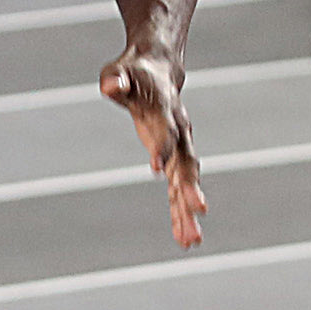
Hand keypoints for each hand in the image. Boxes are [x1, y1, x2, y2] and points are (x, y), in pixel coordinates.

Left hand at [99, 43, 204, 247]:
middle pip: (187, 162)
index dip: (162, 147)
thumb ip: (116, 80)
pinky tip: (184, 239)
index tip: (157, 169)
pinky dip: (180, 213)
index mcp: (165, 110)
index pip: (165, 130)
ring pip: (186, 182)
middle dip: (191, 186)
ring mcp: (179, 148)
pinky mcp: (173, 160)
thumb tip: (111, 85)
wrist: (159, 70)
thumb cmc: (133, 72)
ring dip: (188, 210)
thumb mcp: (118, 71)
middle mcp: (179, 132)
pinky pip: (178, 190)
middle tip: (199, 209)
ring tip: (192, 240)